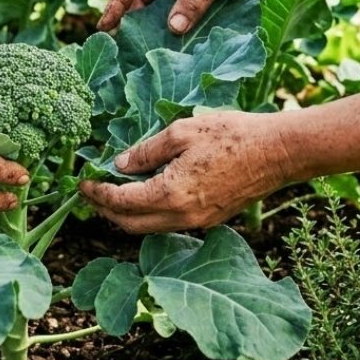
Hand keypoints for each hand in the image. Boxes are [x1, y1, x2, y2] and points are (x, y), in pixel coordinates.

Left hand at [79, 110, 294, 232]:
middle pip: (130, 224)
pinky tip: (144, 194)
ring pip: (149, 228)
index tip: (82, 181)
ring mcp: (197, 222)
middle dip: (105, 210)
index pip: (120, 202)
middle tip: (90, 192)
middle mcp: (182, 216)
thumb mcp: (181, 131)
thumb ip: (146, 151)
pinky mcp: (209, 220)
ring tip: (111, 193)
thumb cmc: (232, 135)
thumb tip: (119, 164)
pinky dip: (149, 214)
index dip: (96, 192)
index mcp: (171, 194)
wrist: (277, 152)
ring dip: (126, 214)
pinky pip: (169, 224)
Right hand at [97, 0, 270, 33]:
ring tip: (137, 51)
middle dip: (130, 19)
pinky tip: (165, 46)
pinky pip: (175, 12)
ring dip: (150, 26)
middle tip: (118, 46)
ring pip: (157, 7)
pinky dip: (170, 28)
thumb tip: (173, 28)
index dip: (118, 2)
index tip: (105, 25)